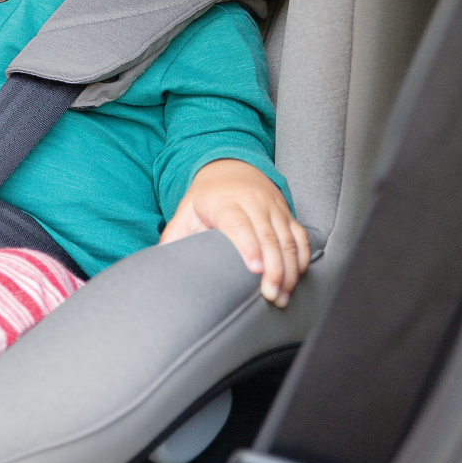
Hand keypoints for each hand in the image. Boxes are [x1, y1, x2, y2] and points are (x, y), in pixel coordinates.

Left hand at [161, 158, 309, 306]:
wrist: (231, 167)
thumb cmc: (207, 196)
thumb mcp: (186, 210)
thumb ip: (174, 235)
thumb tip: (159, 260)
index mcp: (225, 203)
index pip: (239, 225)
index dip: (249, 247)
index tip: (255, 270)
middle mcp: (253, 203)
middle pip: (268, 237)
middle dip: (274, 269)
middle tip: (271, 296)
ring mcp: (273, 208)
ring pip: (288, 239)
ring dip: (289, 269)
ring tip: (283, 294)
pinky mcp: (287, 213)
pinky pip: (301, 237)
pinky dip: (302, 258)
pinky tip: (296, 277)